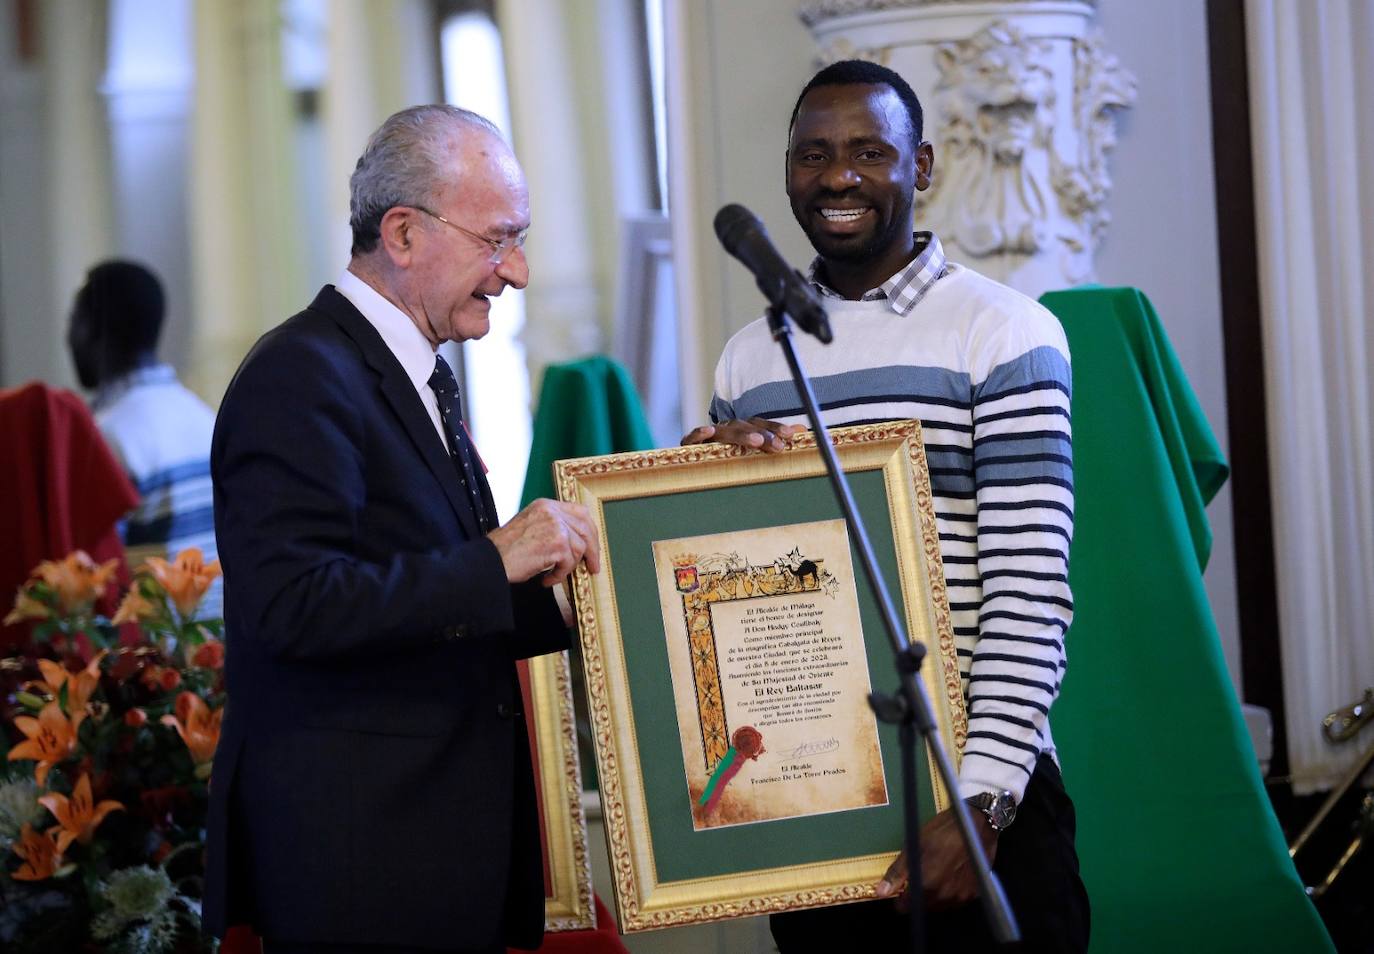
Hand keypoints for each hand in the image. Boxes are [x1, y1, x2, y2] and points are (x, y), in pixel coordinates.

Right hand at [487, 499, 600, 585]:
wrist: (489, 561)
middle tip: (592, 567)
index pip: (580, 512)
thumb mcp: (530, 527)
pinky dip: (559, 575)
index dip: (590, 531)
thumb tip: (578, 541)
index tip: (592, 546)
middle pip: (586, 528)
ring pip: (579, 548)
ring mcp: (556, 526)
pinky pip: (569, 563)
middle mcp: (551, 511)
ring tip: (553, 574)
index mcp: (545, 505)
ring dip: (568, 566)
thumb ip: (552, 526)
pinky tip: (546, 579)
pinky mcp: (557, 544)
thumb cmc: (505, 550)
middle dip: (592, 550)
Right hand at [680, 417, 803, 453]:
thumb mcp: (754, 449)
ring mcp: (708, 436)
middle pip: (745, 426)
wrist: (694, 463)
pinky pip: (692, 437)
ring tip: (756, 441)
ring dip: (740, 434)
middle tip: (777, 445)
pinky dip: (699, 433)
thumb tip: (802, 429)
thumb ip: (775, 439)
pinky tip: (708, 431)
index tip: (791, 434)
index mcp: (742, 429)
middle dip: (762, 434)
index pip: (760, 424)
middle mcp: (727, 429)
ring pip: (724, 432)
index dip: (775, 428)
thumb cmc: (729, 458)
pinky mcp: (689, 444)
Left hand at [874, 807, 998, 911]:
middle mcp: (944, 897)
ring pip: (940, 905)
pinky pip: (956, 900)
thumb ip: (897, 872)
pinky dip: (951, 891)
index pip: (906, 907)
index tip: (904, 885)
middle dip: (919, 893)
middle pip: (923, 906)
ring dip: (935, 894)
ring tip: (938, 870)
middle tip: (923, 871)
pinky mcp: (974, 893)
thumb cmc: (942, 830)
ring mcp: (961, 897)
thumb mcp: (914, 845)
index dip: (901, 897)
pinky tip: (952, 873)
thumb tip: (881, 892)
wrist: (977, 824)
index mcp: (926, 885)